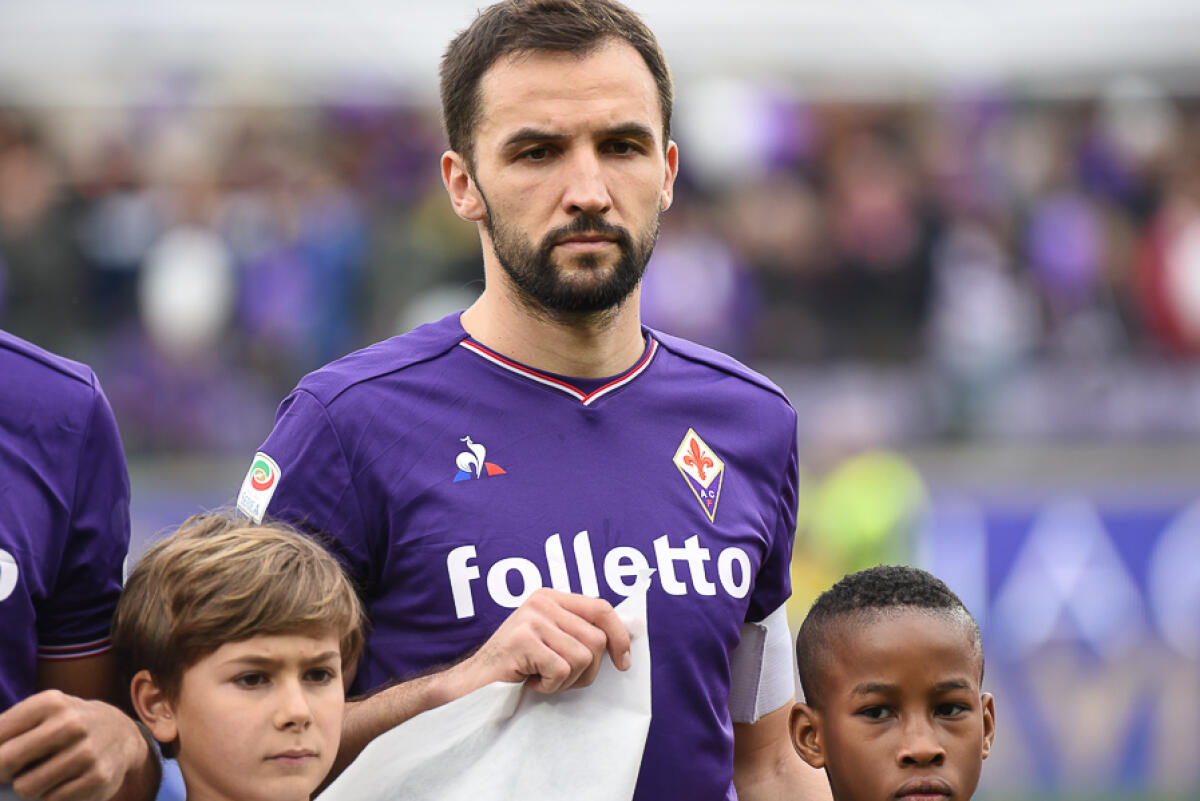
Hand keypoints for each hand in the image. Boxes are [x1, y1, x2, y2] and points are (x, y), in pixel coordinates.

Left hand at [0, 690, 149, 800]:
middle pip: (5, 762)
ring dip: (30, 785)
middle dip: (2, 772)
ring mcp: (86, 752)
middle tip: (12, 771)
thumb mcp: (43, 712)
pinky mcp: (97, 778)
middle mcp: (71, 724)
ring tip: (44, 774)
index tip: (3, 757)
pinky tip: (65, 781)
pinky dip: (52, 795)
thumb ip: (7, 728)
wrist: (121, 733)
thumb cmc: (66, 724)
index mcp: (51, 703)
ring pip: (26, 787)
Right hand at [454, 588, 631, 694]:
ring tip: (542, 677)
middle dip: (587, 670)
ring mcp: (531, 618)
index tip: (624, 662)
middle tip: (559, 677)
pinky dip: (550, 686)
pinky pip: (562, 670)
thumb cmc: (516, 667)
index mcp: (551, 597)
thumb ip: (581, 633)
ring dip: (566, 680)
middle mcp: (542, 601)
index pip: (602, 607)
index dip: (620, 635)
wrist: (472, 684)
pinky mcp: (522, 640)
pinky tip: (531, 681)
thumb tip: (629, 637)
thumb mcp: (552, 642)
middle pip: (597, 639)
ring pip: (583, 657)